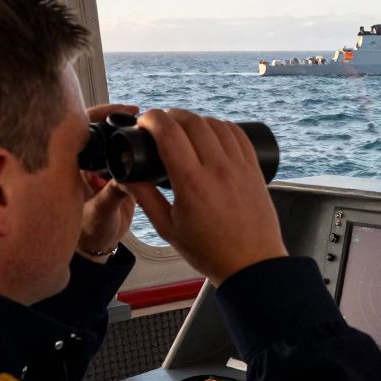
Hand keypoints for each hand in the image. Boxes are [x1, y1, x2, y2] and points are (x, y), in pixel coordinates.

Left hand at [76, 103, 138, 262]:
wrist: (99, 246)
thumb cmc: (89, 232)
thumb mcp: (99, 213)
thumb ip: (112, 195)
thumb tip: (128, 176)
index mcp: (71, 165)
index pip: (82, 128)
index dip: (102, 114)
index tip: (125, 111)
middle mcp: (85, 161)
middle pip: (100, 128)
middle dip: (119, 119)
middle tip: (139, 116)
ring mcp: (101, 166)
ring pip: (114, 140)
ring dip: (130, 133)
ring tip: (149, 129)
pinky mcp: (117, 174)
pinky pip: (127, 155)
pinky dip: (138, 148)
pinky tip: (152, 146)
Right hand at [123, 109, 287, 284]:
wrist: (251, 264)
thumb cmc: (212, 252)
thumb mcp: (168, 228)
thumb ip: (145, 198)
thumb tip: (127, 176)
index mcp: (192, 183)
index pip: (169, 132)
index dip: (152, 119)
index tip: (144, 122)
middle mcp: (218, 170)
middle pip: (192, 121)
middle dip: (170, 116)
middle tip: (160, 125)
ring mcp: (239, 167)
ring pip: (215, 123)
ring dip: (195, 120)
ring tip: (183, 130)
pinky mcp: (254, 169)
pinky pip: (237, 134)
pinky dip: (221, 127)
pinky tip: (211, 133)